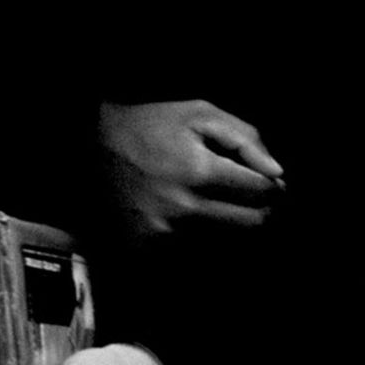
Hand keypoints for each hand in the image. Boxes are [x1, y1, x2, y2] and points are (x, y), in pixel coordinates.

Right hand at [101, 99, 284, 237]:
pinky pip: (193, 249)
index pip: (261, 190)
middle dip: (259, 208)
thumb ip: (244, 138)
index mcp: (200, 171)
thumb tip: (277, 173)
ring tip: (217, 202)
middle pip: (250, 222)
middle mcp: (185, 207)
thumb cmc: (148, 124)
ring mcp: (165, 231)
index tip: (266, 181)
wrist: (87, 144)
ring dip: (231, 223)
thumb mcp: (197, 114)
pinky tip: (189, 215)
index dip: (271, 185)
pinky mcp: (148, 245)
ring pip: (225, 239)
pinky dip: (200, 236)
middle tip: (248, 196)